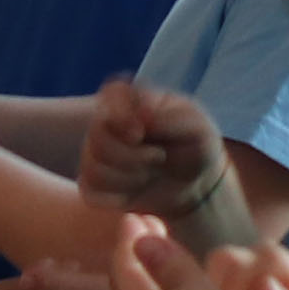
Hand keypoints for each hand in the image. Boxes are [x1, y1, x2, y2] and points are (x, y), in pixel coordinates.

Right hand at [76, 78, 231, 223]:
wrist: (196, 185)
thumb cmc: (197, 148)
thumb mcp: (198, 130)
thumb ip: (172, 120)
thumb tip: (141, 117)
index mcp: (136, 101)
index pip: (111, 93)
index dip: (119, 114)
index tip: (140, 133)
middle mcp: (111, 123)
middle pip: (97, 134)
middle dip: (131, 155)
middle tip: (159, 156)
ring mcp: (98, 151)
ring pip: (92, 166)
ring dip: (128, 177)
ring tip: (151, 174)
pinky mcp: (94, 181)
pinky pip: (90, 190)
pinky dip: (117, 195)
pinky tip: (135, 191)